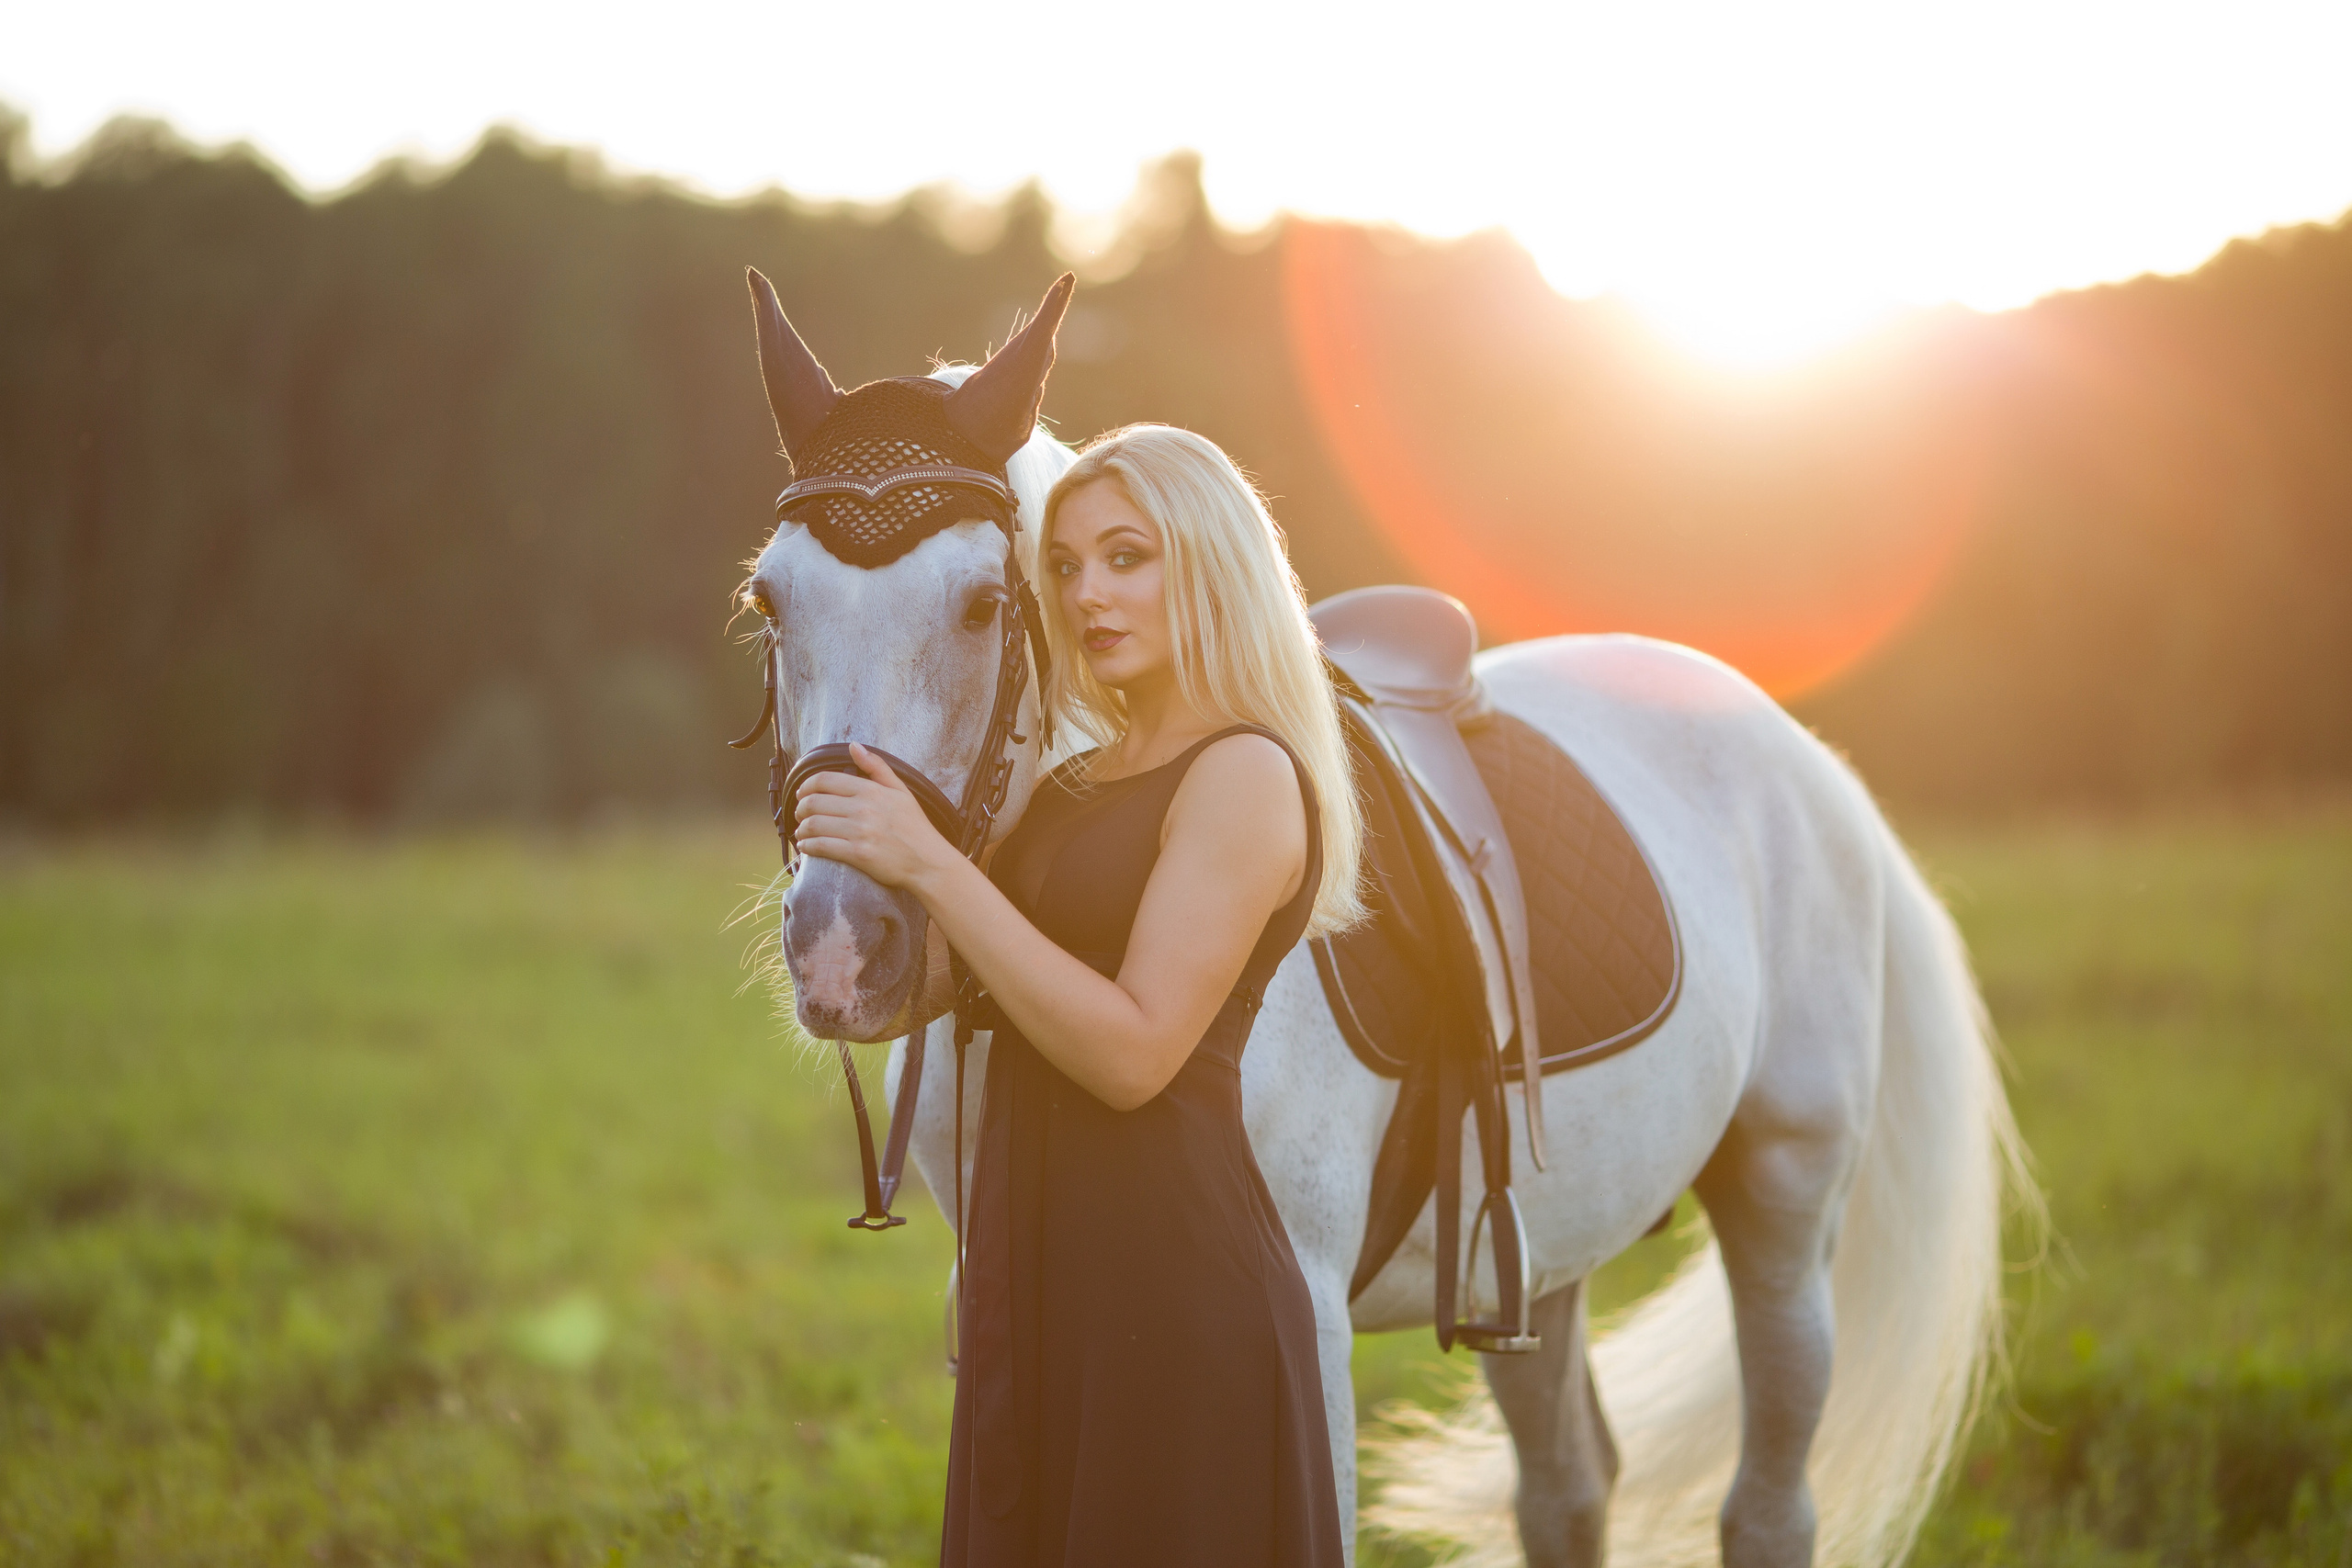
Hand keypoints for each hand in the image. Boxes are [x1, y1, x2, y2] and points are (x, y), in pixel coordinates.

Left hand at [792, 743, 954, 889]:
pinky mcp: (858, 854)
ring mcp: (859, 832)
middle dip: (800, 808)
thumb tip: (854, 746)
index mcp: (871, 790)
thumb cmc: (915, 827)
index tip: (801, 794)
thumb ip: (876, 767)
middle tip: (799, 814)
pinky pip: (821, 846)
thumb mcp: (901, 791)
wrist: (928, 862)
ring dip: (801, 828)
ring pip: (814, 824)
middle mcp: (863, 809)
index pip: (825, 780)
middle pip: (814, 802)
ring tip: (801, 831)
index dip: (806, 786)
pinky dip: (807, 846)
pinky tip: (806, 846)